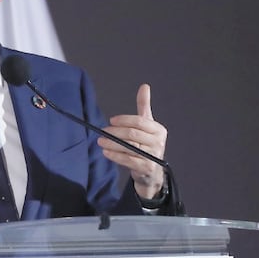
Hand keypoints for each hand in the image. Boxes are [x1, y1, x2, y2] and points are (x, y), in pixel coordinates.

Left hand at [98, 84, 166, 198]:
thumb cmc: (146, 145)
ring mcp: (153, 156)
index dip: (124, 120)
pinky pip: (128, 160)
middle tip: (102, 131)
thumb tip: (144, 86)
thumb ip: (144, 107)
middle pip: (132, 134)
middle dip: (115, 132)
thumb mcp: (147, 125)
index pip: (140, 121)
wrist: (152, 171)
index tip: (111, 120)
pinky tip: (106, 152)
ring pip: (129, 147)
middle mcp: (158, 142)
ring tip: (100, 142)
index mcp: (158, 130)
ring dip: (112, 144)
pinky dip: (115, 156)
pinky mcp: (147, 168)